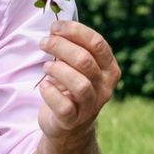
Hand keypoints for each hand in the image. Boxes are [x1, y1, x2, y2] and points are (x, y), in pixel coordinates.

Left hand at [37, 21, 120, 138]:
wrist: (69, 125)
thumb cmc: (71, 86)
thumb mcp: (78, 66)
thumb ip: (72, 47)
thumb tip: (55, 28)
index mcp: (110, 68)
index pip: (97, 43)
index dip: (74, 31)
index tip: (54, 27)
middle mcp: (105, 87)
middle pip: (85, 60)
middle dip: (60, 47)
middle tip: (44, 43)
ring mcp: (92, 106)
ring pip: (79, 84)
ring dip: (58, 70)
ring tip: (46, 67)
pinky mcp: (73, 121)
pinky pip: (64, 106)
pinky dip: (50, 93)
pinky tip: (44, 85)